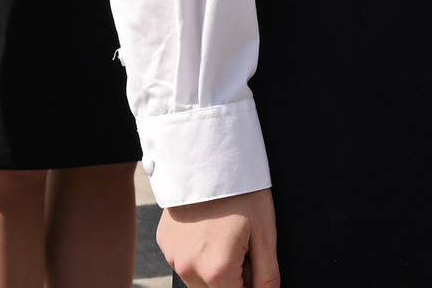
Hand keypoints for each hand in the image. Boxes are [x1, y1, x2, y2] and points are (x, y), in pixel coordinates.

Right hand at [158, 188, 278, 287]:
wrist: (209, 156)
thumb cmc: (242, 193)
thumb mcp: (265, 234)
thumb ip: (267, 276)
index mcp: (218, 271)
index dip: (250, 284)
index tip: (254, 264)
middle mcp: (189, 269)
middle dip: (232, 278)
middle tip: (242, 246)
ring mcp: (173, 256)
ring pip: (197, 280)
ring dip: (213, 269)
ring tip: (223, 234)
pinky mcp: (164, 242)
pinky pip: (182, 260)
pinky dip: (195, 253)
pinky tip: (206, 229)